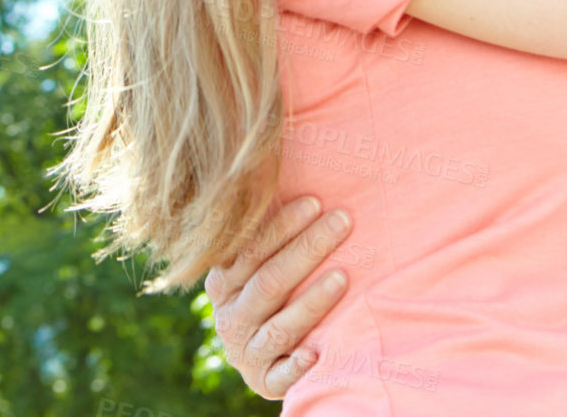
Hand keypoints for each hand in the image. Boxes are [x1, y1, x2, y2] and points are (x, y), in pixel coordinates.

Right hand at [204, 196, 352, 399]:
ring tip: (342, 277)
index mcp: (223, 284)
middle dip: (307, 249)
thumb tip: (304, 183)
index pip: (251, 251)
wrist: (261, 359)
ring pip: (279, 327)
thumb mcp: (258, 268)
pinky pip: (280, 377)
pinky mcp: (264, 383)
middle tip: (343, 221)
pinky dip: (296, 366)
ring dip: (310, 303)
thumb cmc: (272, 294)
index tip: (316, 202)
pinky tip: (317, 353)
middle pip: (269, 282)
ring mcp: (246, 352)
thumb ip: (269, 239)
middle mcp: (230, 318)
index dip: (283, 226)